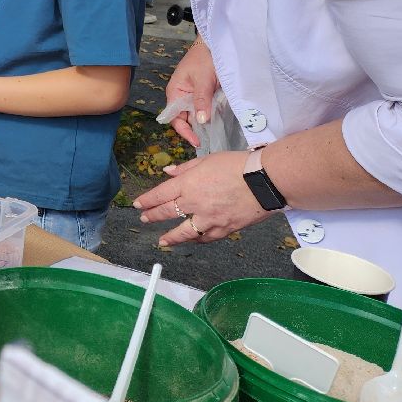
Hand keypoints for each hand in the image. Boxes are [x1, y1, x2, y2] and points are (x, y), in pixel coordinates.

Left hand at [133, 150, 272, 245]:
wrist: (264, 181)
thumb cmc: (236, 165)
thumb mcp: (207, 160)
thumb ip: (185, 168)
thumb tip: (168, 171)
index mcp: (187, 184)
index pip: (160, 195)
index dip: (147, 200)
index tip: (138, 204)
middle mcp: (194, 203)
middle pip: (167, 212)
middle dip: (153, 216)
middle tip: (144, 219)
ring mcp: (209, 219)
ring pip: (184, 232)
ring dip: (171, 237)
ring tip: (162, 241)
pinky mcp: (224, 229)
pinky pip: (206, 238)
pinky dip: (196, 240)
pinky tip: (191, 241)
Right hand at [164, 37, 220, 147]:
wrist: (214, 44)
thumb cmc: (204, 58)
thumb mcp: (203, 79)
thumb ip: (201, 100)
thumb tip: (201, 121)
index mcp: (175, 93)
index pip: (174, 118)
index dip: (184, 131)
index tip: (197, 141)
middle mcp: (181, 97)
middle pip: (185, 119)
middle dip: (195, 130)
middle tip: (209, 140)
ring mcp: (192, 96)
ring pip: (196, 116)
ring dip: (204, 124)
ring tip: (215, 135)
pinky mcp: (204, 95)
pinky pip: (205, 109)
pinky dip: (211, 117)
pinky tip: (218, 123)